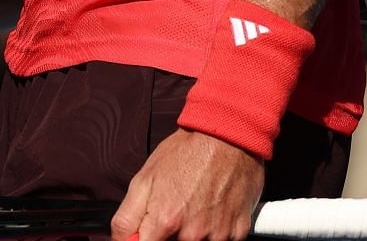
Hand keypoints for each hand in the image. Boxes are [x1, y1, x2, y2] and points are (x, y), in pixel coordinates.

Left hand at [113, 129, 263, 240]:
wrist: (227, 136)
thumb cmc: (186, 153)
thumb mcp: (144, 178)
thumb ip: (127, 218)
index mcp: (165, 220)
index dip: (144, 240)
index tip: (150, 232)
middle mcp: (193, 234)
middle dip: (171, 234)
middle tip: (177, 209)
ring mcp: (218, 234)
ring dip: (195, 233)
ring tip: (196, 205)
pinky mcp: (239, 232)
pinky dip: (216, 230)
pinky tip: (213, 208)